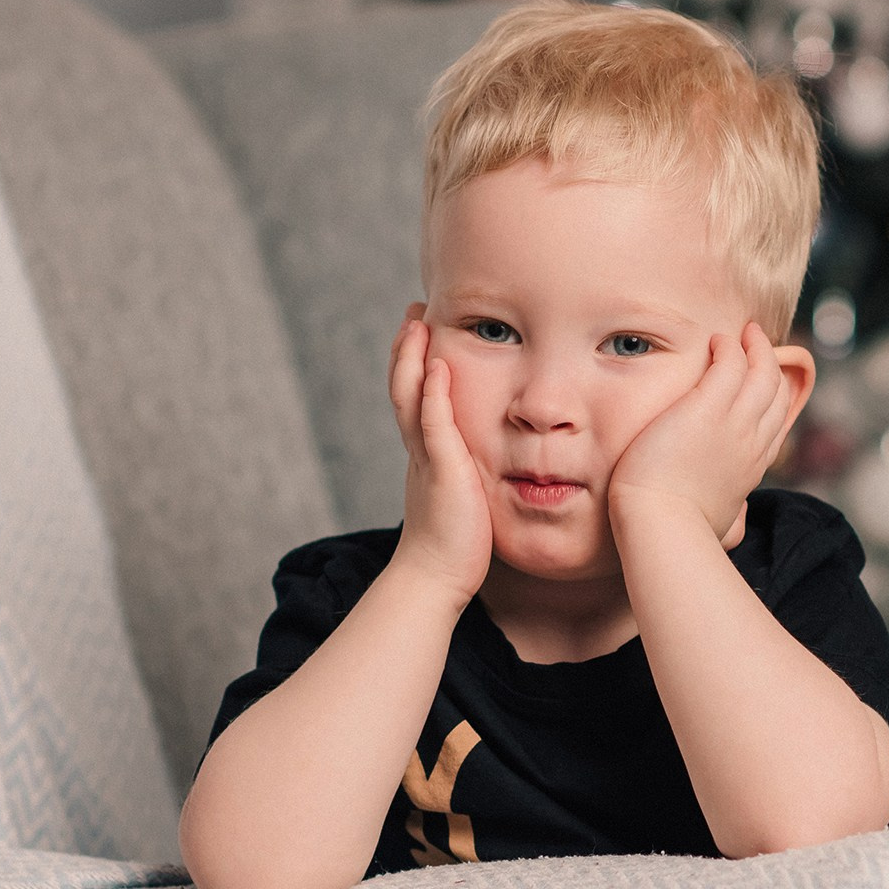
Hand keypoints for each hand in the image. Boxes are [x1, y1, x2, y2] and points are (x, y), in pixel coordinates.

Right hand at [386, 305, 492, 600]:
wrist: (436, 577)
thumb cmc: (458, 545)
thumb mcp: (465, 496)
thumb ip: (469, 473)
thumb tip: (483, 464)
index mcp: (427, 454)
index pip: (416, 399)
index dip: (414, 365)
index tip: (420, 332)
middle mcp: (420, 450)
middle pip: (404, 388)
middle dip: (406, 349)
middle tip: (414, 312)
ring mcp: (427, 459)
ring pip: (410, 398)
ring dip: (412, 358)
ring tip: (416, 322)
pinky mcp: (442, 471)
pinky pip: (433, 425)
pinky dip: (433, 393)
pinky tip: (437, 365)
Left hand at [608, 323, 809, 548]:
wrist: (661, 524)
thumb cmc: (680, 530)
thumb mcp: (720, 525)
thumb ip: (732, 519)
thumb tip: (738, 527)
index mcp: (752, 468)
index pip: (776, 423)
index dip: (773, 397)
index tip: (761, 382)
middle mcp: (752, 442)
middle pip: (777, 392)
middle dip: (771, 364)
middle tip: (757, 344)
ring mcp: (735, 423)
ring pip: (762, 373)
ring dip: (756, 347)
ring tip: (745, 332)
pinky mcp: (707, 407)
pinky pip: (731, 363)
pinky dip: (730, 347)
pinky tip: (718, 340)